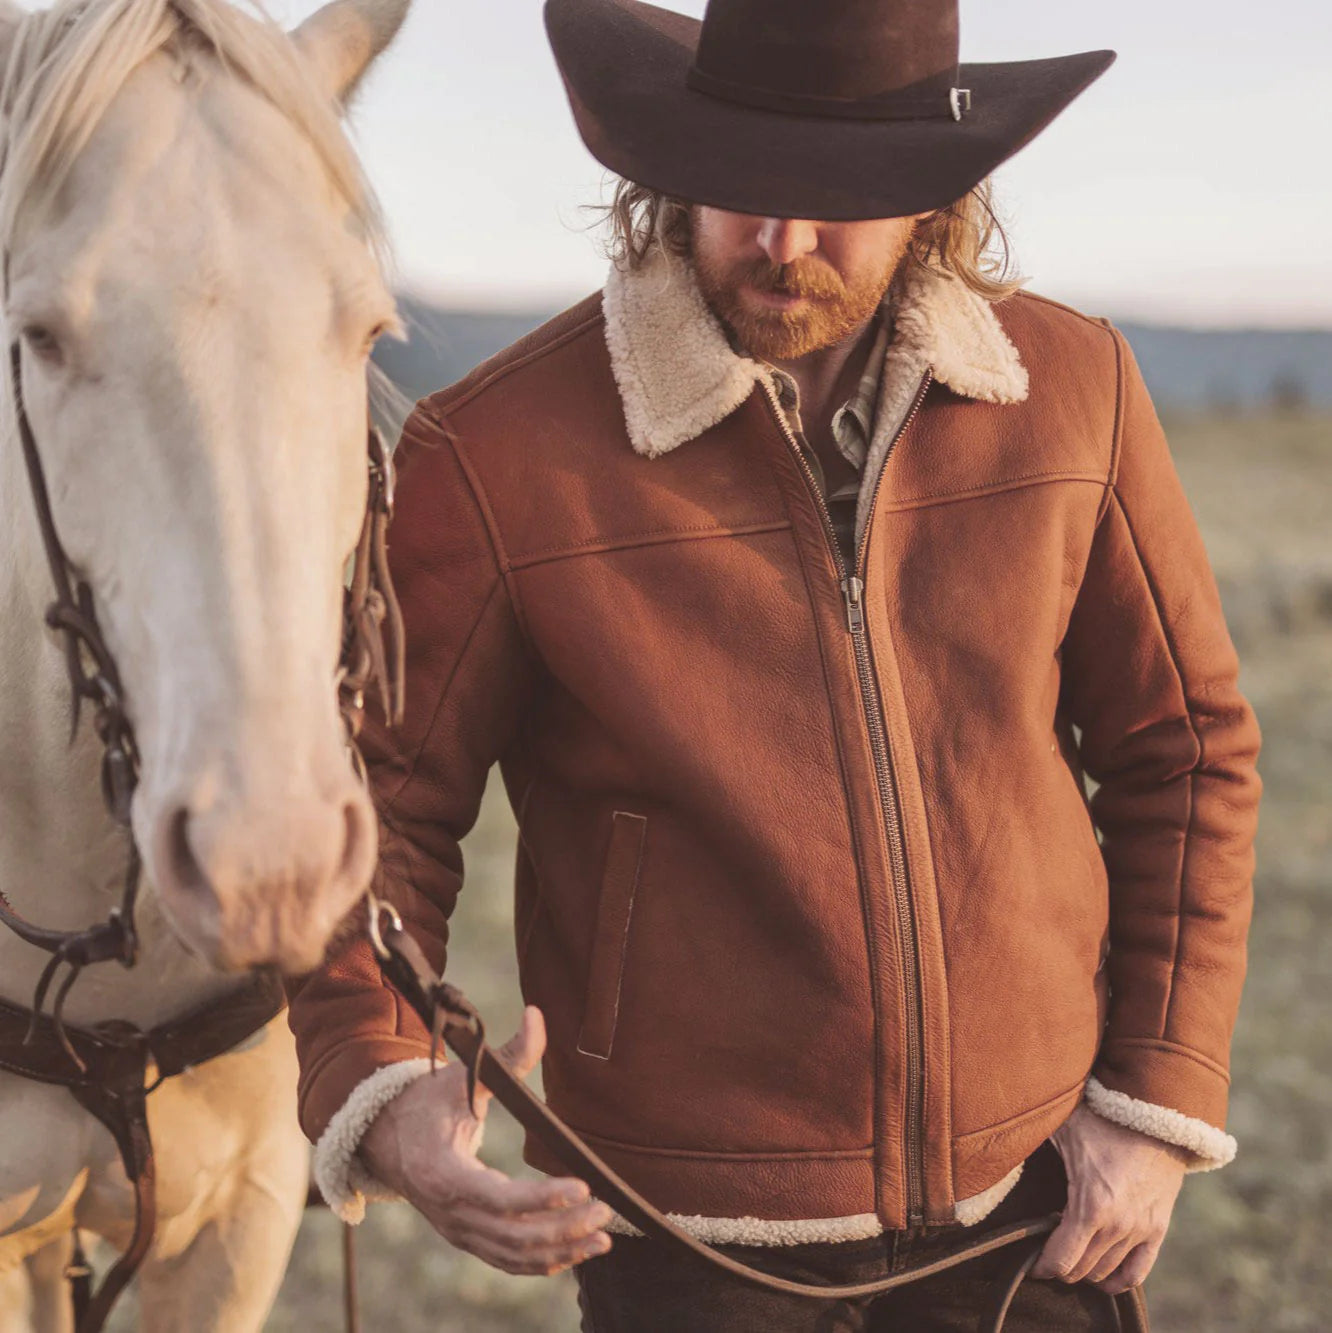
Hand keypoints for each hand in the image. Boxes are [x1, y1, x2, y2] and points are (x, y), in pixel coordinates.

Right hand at [359, 1004, 613, 1275]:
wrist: (386, 1137)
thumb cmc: (428, 1101)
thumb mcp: (463, 1075)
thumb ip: (507, 1054)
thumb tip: (537, 1014)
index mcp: (444, 1172)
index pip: (499, 1199)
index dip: (542, 1198)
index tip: (582, 1186)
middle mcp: (450, 1213)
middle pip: (512, 1236)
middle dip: (563, 1227)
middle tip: (604, 1210)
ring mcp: (457, 1231)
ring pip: (513, 1255)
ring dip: (560, 1250)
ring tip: (602, 1235)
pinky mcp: (467, 1239)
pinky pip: (507, 1261)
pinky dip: (542, 1263)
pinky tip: (577, 1250)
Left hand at [1032, 1102, 1188, 1294]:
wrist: (1155, 1114)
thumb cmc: (1103, 1118)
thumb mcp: (1061, 1128)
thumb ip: (1029, 1142)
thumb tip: (994, 1146)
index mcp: (1092, 1205)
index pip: (1062, 1260)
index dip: (1042, 1266)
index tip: (1030, 1262)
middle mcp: (1119, 1226)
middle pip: (1081, 1270)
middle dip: (1060, 1267)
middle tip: (1046, 1252)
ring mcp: (1141, 1230)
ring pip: (1106, 1274)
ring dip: (1084, 1270)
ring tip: (1069, 1254)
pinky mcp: (1158, 1229)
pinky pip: (1137, 1272)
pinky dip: (1117, 1280)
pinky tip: (1101, 1275)